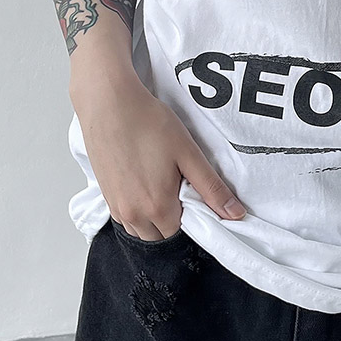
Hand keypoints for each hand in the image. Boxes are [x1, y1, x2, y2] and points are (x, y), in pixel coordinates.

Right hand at [74, 74, 245, 241]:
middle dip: (173, 220)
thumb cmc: (147, 123)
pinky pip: (125, 218)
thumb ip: (212, 188)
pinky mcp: (105, 195)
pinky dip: (137, 210)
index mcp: (157, 207)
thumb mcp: (188, 154)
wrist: (108, 104)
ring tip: (160, 183)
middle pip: (160, 236)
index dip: (191, 217)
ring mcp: (116, 206)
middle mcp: (133, 214)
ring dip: (153, 218)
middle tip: (177, 186)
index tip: (192, 193)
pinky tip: (143, 183)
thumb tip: (235, 214)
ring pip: (140, 229)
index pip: (181, 233)